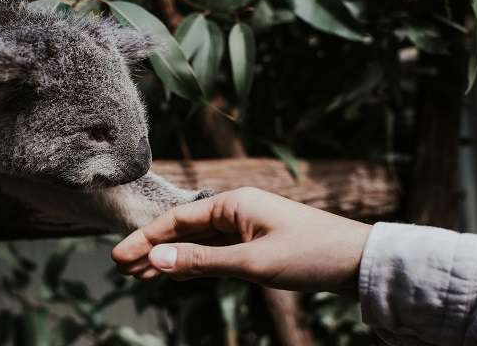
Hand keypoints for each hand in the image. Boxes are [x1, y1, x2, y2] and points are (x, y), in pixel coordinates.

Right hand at [112, 187, 371, 295]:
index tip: (118, 256)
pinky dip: (193, 262)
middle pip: (183, 229)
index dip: (145, 239)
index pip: (177, 220)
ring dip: (169, 257)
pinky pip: (214, 251)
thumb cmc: (309, 254)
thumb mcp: (251, 262)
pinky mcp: (254, 243)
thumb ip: (201, 260)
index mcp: (233, 203)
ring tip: (139, 274)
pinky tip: (175, 271)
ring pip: (197, 241)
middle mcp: (235, 209)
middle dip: (151, 248)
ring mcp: (244, 226)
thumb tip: (156, 258)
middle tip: (120, 267)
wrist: (358, 261)